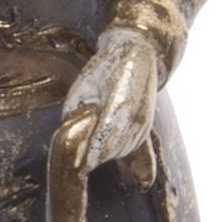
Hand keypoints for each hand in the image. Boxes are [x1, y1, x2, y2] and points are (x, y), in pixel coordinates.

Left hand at [61, 27, 157, 171]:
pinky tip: (108, 145)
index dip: (92, 154)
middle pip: (114, 148)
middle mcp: (135, 114)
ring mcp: (144, 119)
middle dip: (97, 157)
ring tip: (93, 151)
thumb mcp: (83, 87)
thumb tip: (73, 135)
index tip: (81, 166)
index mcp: (117, 102)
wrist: (136, 55)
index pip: (104, 137)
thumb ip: (78, 112)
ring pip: (124, 149)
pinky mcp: (147, 123)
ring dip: (108, 154)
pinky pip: (133, 145)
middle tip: (81, 162)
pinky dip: (120, 149)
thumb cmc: (105, 68)